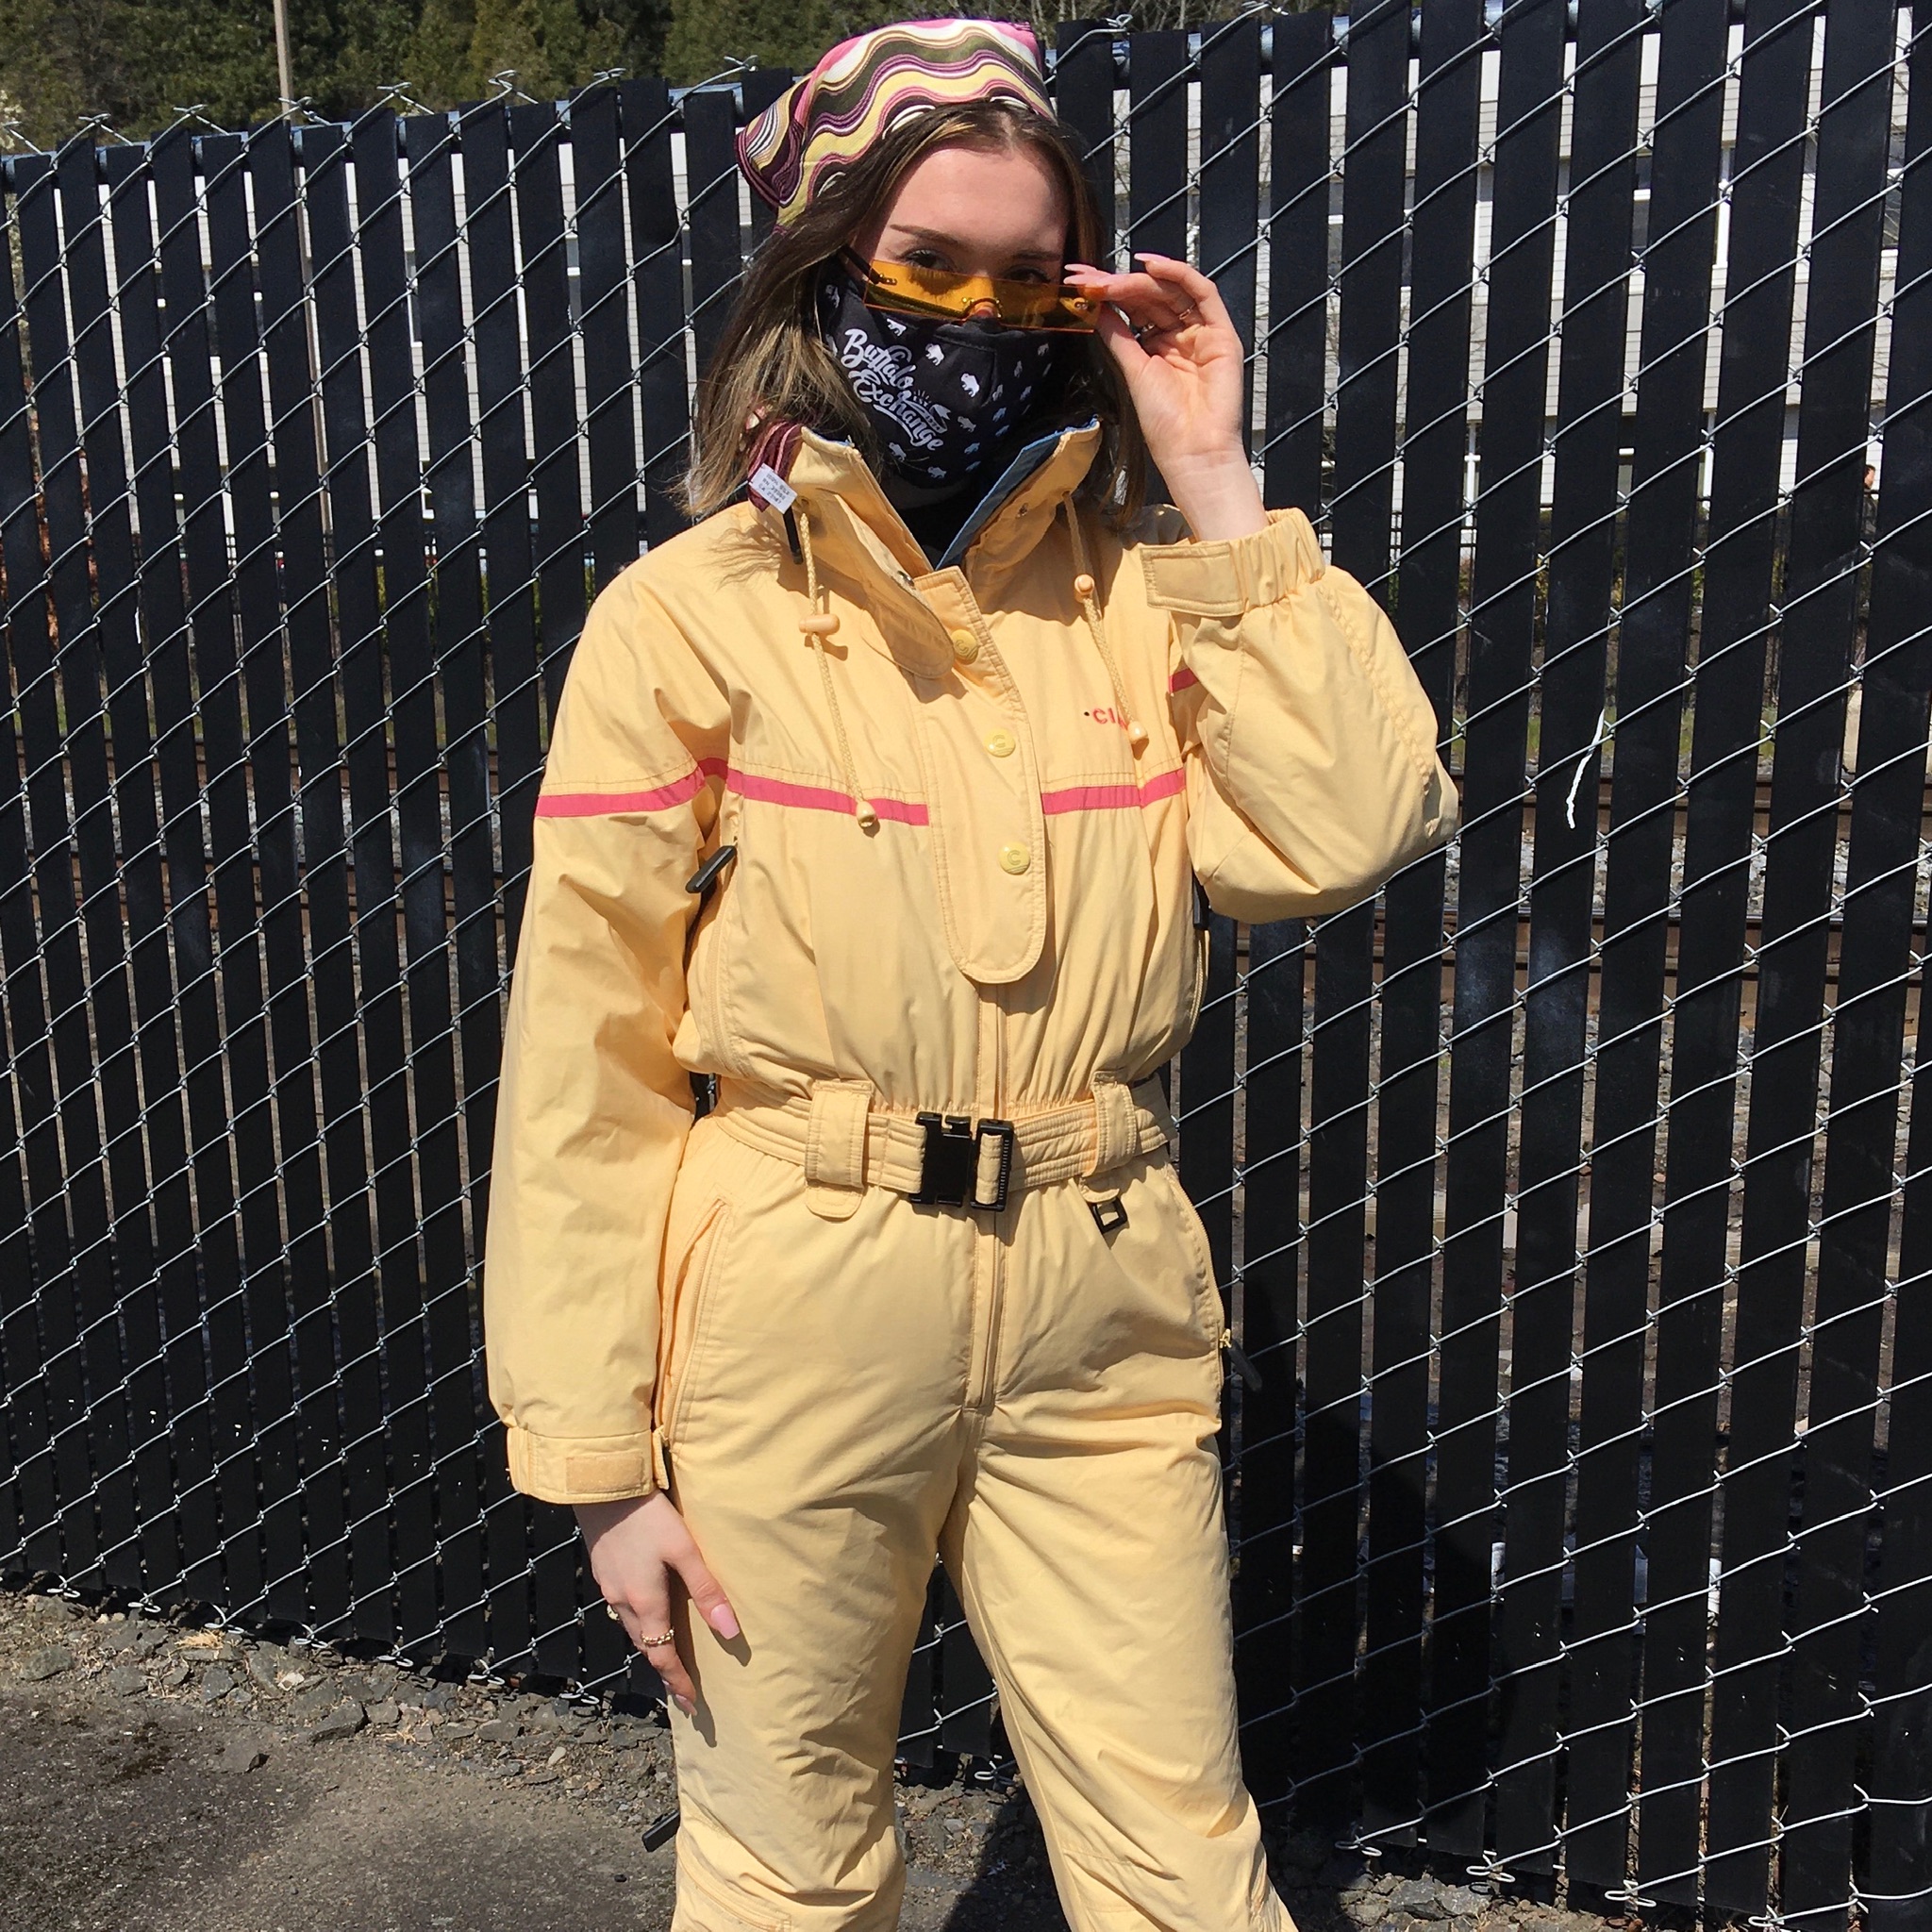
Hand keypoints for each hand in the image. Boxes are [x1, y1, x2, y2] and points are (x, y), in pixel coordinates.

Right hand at [576, 1492, 738, 1715]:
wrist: (602, 1487)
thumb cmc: (648, 1516)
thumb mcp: (684, 1550)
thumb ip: (707, 1590)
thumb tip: (730, 1632)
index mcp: (646, 1602)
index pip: (663, 1655)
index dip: (678, 1681)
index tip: (691, 1703)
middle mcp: (623, 1602)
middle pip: (645, 1647)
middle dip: (664, 1670)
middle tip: (682, 1689)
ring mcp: (609, 1588)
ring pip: (631, 1629)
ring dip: (650, 1647)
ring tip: (666, 1655)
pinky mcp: (603, 1572)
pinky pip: (622, 1610)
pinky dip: (638, 1624)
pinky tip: (646, 1614)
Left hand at [1064, 252, 1266, 540]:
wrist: (1192, 450)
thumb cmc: (1164, 422)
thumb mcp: (1132, 369)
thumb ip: (1117, 333)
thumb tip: (1093, 302)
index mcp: (1158, 344)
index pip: (1133, 307)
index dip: (1107, 292)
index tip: (1077, 282)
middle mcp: (1180, 334)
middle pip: (1150, 295)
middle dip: (1117, 283)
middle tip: (1087, 277)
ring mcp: (1201, 331)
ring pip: (1172, 291)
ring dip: (1140, 279)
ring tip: (1111, 278)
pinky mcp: (1222, 332)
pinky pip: (1203, 293)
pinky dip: (1179, 273)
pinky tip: (1151, 265)